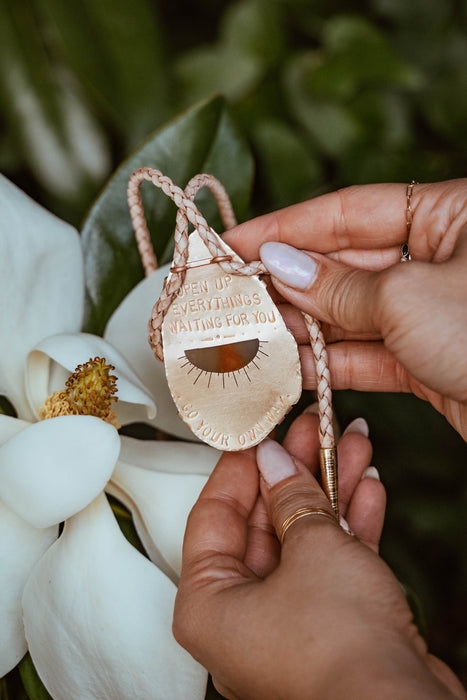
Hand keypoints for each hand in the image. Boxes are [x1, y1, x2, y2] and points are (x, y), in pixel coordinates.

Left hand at [173, 411, 464, 699]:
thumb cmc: (340, 650)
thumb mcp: (311, 549)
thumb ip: (291, 498)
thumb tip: (275, 459)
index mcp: (209, 604)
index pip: (213, 515)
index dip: (240, 467)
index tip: (259, 432)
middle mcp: (241, 617)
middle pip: (264, 523)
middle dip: (295, 471)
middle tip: (312, 430)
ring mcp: (286, 622)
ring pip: (303, 539)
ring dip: (330, 490)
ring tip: (352, 444)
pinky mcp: (328, 628)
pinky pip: (330, 565)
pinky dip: (349, 527)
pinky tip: (368, 488)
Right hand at [223, 180, 466, 439]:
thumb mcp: (411, 297)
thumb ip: (340, 286)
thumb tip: (282, 266)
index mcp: (449, 216)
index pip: (349, 212)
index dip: (285, 228)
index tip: (233, 244)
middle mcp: (438, 260)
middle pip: (344, 265)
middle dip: (284, 284)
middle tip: (228, 297)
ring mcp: (432, 313)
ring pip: (351, 314)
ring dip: (299, 328)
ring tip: (246, 336)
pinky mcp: (430, 361)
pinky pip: (369, 356)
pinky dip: (328, 364)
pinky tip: (287, 367)